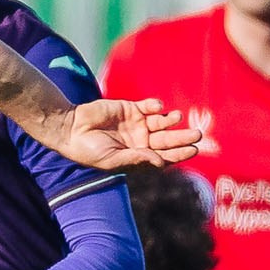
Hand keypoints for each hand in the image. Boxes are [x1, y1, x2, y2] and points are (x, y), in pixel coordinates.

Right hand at [52, 97, 200, 169]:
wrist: (70, 128)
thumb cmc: (88, 150)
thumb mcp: (112, 160)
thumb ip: (136, 160)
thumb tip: (160, 163)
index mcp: (137, 157)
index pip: (164, 156)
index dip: (179, 154)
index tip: (194, 150)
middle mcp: (140, 142)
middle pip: (167, 140)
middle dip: (183, 137)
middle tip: (198, 134)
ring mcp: (136, 125)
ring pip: (161, 123)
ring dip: (171, 120)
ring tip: (177, 117)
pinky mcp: (130, 109)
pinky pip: (149, 107)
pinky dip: (156, 106)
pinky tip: (158, 108)